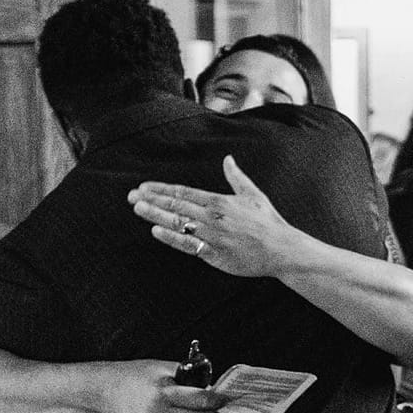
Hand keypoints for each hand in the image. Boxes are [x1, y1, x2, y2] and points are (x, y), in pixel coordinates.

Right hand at [96, 359, 230, 412]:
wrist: (104, 389)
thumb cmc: (135, 375)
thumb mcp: (160, 366)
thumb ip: (185, 373)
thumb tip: (210, 385)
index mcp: (162, 392)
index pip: (200, 401)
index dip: (216, 400)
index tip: (224, 399)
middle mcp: (154, 412)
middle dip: (203, 412)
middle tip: (200, 404)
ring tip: (171, 410)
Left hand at [129, 155, 306, 278]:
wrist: (281, 249)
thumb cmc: (268, 222)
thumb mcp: (253, 194)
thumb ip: (236, 177)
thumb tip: (228, 159)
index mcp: (219, 201)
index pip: (183, 192)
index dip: (161, 189)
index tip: (144, 187)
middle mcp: (213, 216)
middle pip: (176, 205)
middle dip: (152, 200)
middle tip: (132, 196)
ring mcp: (212, 235)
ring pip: (178, 222)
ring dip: (155, 215)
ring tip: (138, 209)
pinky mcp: (214, 253)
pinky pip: (188, 244)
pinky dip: (172, 237)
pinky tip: (156, 230)